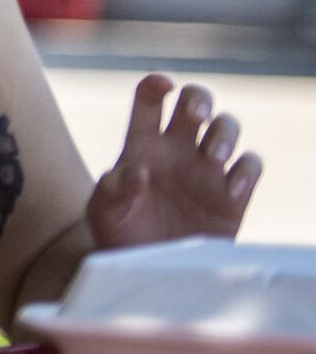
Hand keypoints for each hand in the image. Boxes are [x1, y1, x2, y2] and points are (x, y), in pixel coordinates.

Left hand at [89, 74, 260, 248]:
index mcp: (142, 144)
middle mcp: (177, 150)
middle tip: (196, 115)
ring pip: (227, 127)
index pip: (150, 100)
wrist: (146, 268)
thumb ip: (114, 189)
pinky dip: (247, 170)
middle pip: (196, 103)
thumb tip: (139, 171)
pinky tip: (232, 188)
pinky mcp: (232, 196)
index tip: (164, 85)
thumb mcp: (103, 212)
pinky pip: (250, 166)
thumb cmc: (119, 234)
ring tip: (213, 156)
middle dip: (200, 99)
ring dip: (225, 133)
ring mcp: (207, 170)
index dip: (157, 85)